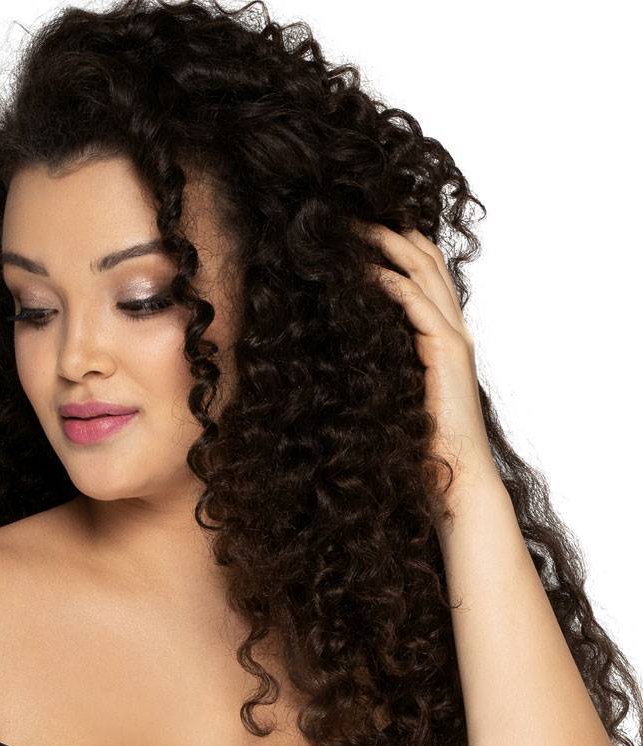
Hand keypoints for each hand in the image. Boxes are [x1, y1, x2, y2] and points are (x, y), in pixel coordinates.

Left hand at [357, 222, 500, 508]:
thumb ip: (382, 362)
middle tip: (349, 215)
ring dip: (387, 245)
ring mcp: (454, 338)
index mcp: (443, 336)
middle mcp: (454, 329)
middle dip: (388, 230)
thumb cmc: (423, 447)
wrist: (455, 478)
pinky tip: (365, 271)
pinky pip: (417, 304)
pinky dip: (391, 282)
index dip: (393, 243)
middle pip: (424, 258)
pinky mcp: (447, 353)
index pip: (422, 271)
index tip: (355, 230)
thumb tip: (343, 344)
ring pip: (423, 271)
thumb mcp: (395, 392)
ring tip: (353, 228)